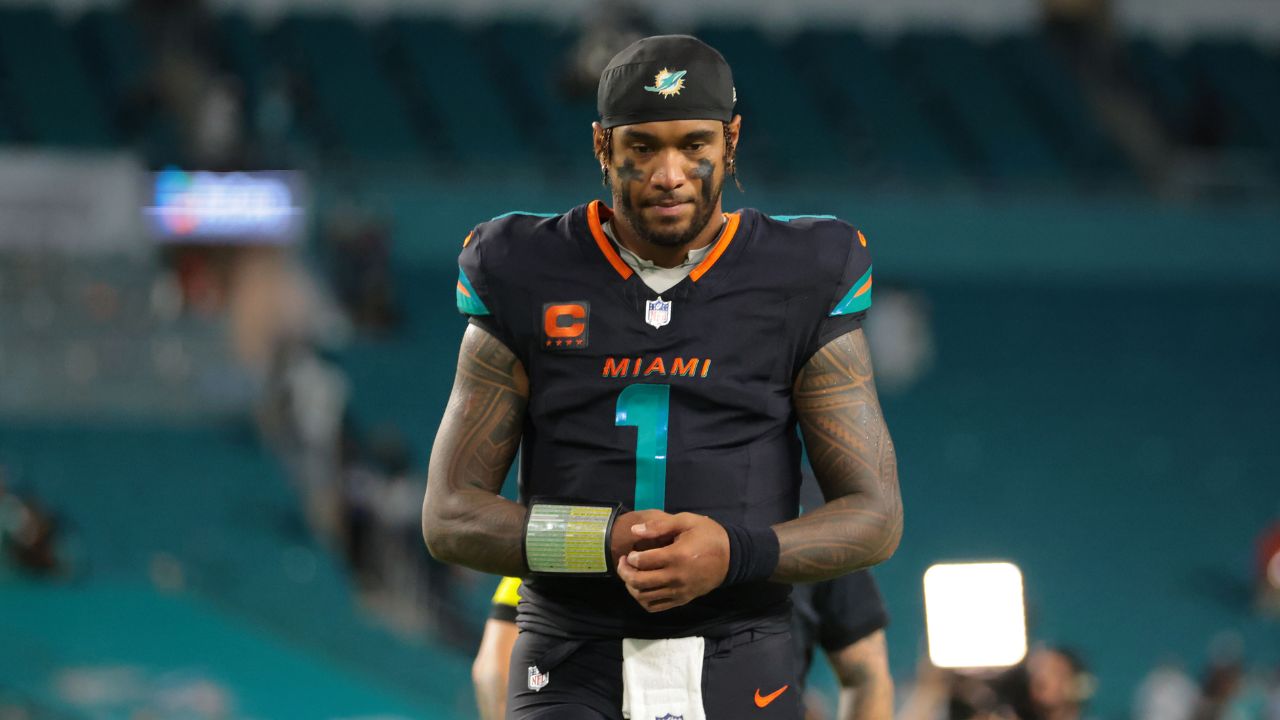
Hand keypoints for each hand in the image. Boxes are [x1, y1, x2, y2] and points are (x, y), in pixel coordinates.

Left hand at [615, 512, 729, 612]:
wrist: (732, 557)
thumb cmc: (708, 535)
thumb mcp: (686, 521)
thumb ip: (659, 526)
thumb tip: (635, 531)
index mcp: (676, 556)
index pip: (643, 561)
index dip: (631, 557)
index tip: (630, 552)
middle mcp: (676, 577)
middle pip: (640, 581)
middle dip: (625, 572)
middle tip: (623, 563)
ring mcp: (679, 591)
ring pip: (645, 596)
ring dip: (631, 587)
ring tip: (631, 575)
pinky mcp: (682, 600)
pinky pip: (656, 606)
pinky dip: (643, 600)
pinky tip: (642, 589)